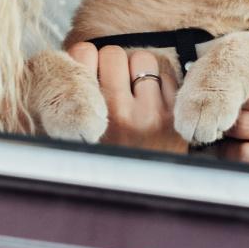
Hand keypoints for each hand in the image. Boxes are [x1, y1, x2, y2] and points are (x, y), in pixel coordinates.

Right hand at [66, 42, 187, 153]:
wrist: (137, 195)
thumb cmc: (102, 158)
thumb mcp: (74, 135)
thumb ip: (75, 97)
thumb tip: (82, 54)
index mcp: (86, 116)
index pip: (83, 53)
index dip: (86, 59)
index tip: (89, 73)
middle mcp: (118, 114)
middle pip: (112, 53)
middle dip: (112, 63)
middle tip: (112, 84)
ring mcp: (150, 115)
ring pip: (142, 59)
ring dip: (137, 70)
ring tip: (132, 93)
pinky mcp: (174, 117)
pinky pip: (165, 74)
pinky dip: (159, 83)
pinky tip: (151, 102)